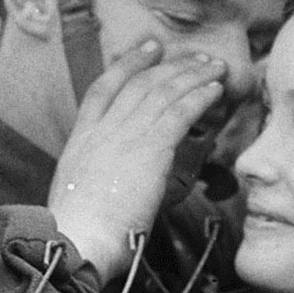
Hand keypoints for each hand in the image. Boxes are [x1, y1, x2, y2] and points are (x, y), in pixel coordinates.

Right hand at [49, 38, 226, 282]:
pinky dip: (199, 97)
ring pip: (162, 93)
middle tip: (197, 57)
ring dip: (193, 76)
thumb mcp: (82, 200)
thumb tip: (121, 188)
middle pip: (140, 84)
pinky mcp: (148, 151)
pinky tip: (216, 91)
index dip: (128, 64)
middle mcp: (101, 132)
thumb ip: (102, 184)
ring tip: (216, 67)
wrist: (77, 243)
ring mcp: (123, 138)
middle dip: (172, 66)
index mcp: (81, 142)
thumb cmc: (81, 237)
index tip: (148, 49)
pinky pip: (179, 113)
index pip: (103, 89)